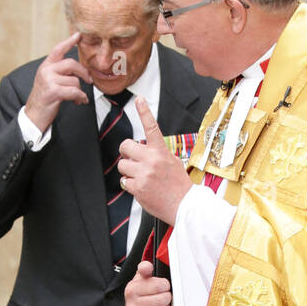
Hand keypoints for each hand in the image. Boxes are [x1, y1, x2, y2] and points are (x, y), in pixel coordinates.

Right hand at [24, 33, 90, 133]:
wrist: (33, 116)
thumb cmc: (43, 100)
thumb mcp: (48, 81)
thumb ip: (58, 72)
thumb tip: (78, 69)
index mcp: (45, 66)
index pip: (58, 50)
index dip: (69, 41)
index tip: (78, 35)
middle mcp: (46, 70)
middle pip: (72, 64)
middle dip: (83, 73)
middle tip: (89, 80)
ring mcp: (49, 80)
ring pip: (74, 80)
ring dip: (80, 91)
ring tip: (78, 98)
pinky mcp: (53, 91)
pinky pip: (74, 91)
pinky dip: (80, 98)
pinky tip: (80, 101)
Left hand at [117, 98, 190, 223]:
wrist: (184, 205)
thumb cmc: (178, 185)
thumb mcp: (172, 162)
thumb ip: (157, 154)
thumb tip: (141, 152)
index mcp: (162, 152)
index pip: (151, 127)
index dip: (144, 112)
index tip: (139, 100)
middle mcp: (151, 160)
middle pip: (125, 146)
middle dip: (126, 152)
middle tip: (132, 159)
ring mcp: (143, 173)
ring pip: (122, 166)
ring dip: (128, 171)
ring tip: (141, 177)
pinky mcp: (137, 187)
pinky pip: (124, 182)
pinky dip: (130, 185)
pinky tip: (142, 188)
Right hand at [124, 261, 171, 305]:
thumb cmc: (140, 295)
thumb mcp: (142, 278)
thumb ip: (145, 269)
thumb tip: (145, 266)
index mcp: (132, 289)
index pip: (161, 285)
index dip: (164, 286)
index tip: (160, 288)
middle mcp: (132, 305)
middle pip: (164, 299)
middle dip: (165, 299)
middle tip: (159, 300)